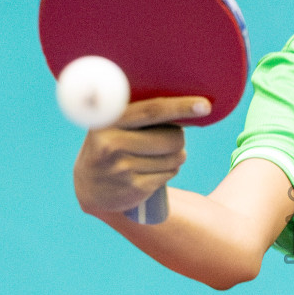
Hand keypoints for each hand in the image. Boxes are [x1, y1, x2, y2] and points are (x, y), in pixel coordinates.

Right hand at [72, 96, 210, 215]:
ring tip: (160, 156)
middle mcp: (111, 144)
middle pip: (172, 137)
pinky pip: (169, 174)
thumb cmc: (111, 144)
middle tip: (170, 140)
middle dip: (179, 138)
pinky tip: (153, 171)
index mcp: (108, 120)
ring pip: (174, 157)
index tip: (205, 106)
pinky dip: (169, 171)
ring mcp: (122, 168)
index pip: (152, 110)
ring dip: (176, 156)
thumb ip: (139, 112)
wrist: (89, 187)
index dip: (180, 107)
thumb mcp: (111, 124)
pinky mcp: (133, 188)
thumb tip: (188, 107)